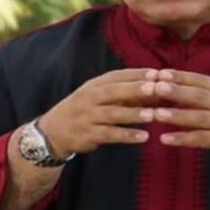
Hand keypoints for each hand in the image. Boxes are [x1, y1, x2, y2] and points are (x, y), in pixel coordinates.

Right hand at [40, 68, 158, 155]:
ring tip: (153, 115)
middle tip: (155, 88)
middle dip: (134, 89)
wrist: (52, 131)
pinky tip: (143, 137)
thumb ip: (122, 94)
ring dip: (133, 114)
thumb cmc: (82, 111)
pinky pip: (109, 134)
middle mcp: (89, 98)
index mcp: (93, 86)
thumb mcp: (96, 97)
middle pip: (113, 91)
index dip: (136, 74)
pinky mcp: (88, 134)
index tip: (156, 73)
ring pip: (112, 114)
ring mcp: (87, 117)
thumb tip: (154, 90)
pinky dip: (126, 136)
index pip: (115, 76)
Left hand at [151, 69, 209, 161]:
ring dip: (176, 115)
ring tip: (156, 114)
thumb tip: (174, 82)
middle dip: (176, 91)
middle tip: (155, 87)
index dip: (181, 76)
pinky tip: (164, 139)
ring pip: (198, 118)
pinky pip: (201, 139)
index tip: (160, 72)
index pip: (201, 80)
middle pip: (198, 96)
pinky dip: (182, 139)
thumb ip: (206, 91)